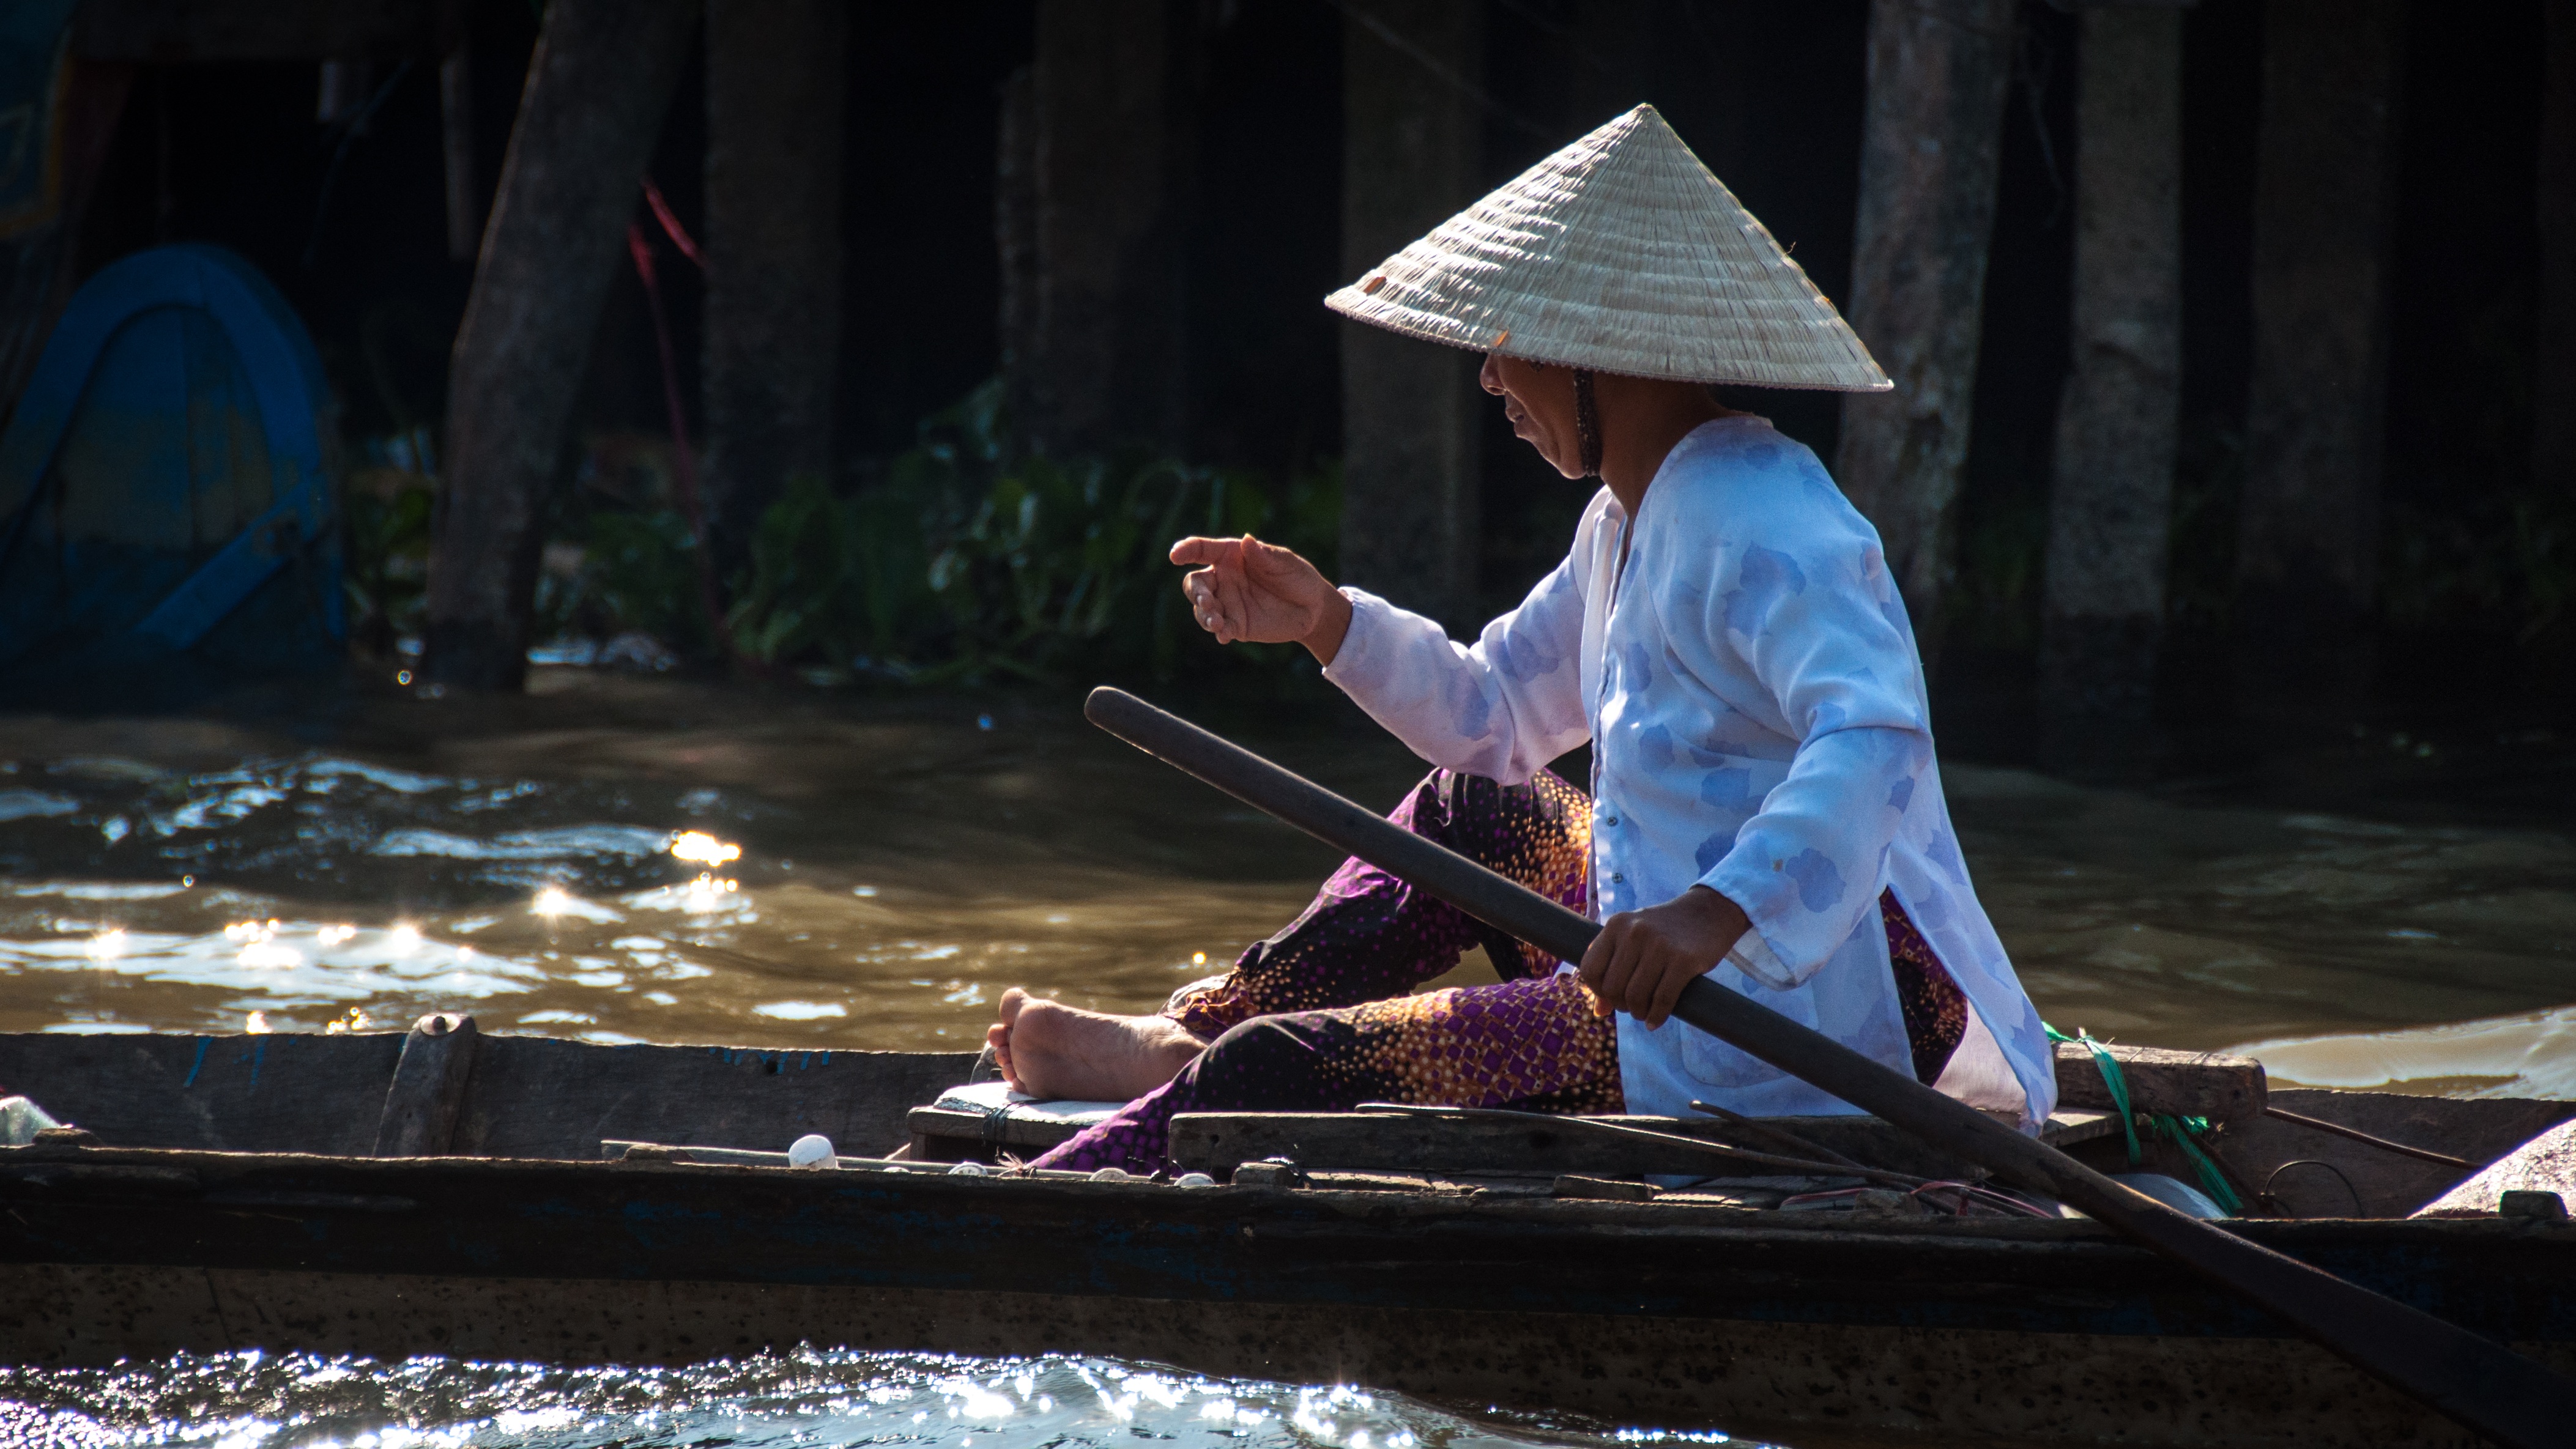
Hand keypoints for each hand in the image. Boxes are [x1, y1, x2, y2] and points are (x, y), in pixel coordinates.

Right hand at [1169, 533, 1352, 663]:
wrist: (1314, 609)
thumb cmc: (1298, 577)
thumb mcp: (1286, 563)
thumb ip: (1265, 555)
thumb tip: (1246, 541)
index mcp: (1231, 556)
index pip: (1202, 550)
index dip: (1186, 550)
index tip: (1175, 556)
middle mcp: (1224, 579)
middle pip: (1195, 584)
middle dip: (1195, 592)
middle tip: (1206, 601)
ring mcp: (1228, 603)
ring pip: (1203, 609)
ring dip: (1204, 615)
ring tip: (1216, 622)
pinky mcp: (1237, 625)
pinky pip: (1221, 629)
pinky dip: (1219, 632)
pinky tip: (1224, 635)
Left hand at [1577, 885, 1751, 1027]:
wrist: (1709, 912)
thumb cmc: (1666, 930)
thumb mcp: (1633, 939)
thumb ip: (1612, 968)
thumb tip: (1599, 1011)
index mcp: (1617, 925)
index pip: (1590, 969)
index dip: (1597, 991)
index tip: (1612, 995)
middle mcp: (1635, 932)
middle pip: (1612, 987)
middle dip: (1620, 1005)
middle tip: (1633, 1006)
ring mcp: (1660, 945)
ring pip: (1636, 996)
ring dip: (1639, 1013)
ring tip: (1644, 1013)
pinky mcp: (1684, 959)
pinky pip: (1663, 999)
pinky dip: (1656, 1017)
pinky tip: (1655, 1021)